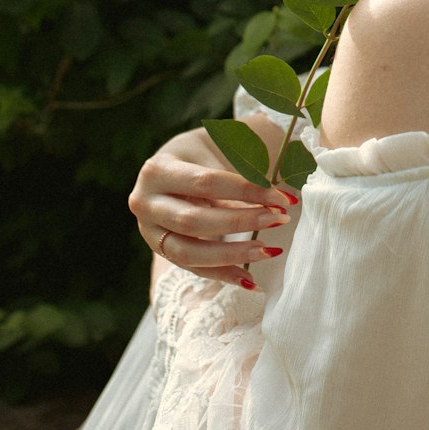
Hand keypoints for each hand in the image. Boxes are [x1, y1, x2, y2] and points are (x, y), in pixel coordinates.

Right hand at [128, 125, 297, 289]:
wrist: (173, 164)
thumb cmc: (201, 154)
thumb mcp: (216, 150)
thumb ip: (243, 172)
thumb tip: (283, 198)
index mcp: (157, 170)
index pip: (207, 183)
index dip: (246, 191)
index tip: (282, 198)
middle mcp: (145, 203)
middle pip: (194, 220)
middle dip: (241, 222)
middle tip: (279, 220)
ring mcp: (149, 232)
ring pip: (189, 252)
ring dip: (233, 254)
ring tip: (268, 250)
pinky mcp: (161, 252)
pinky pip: (193, 269)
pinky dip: (223, 274)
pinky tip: (250, 278)